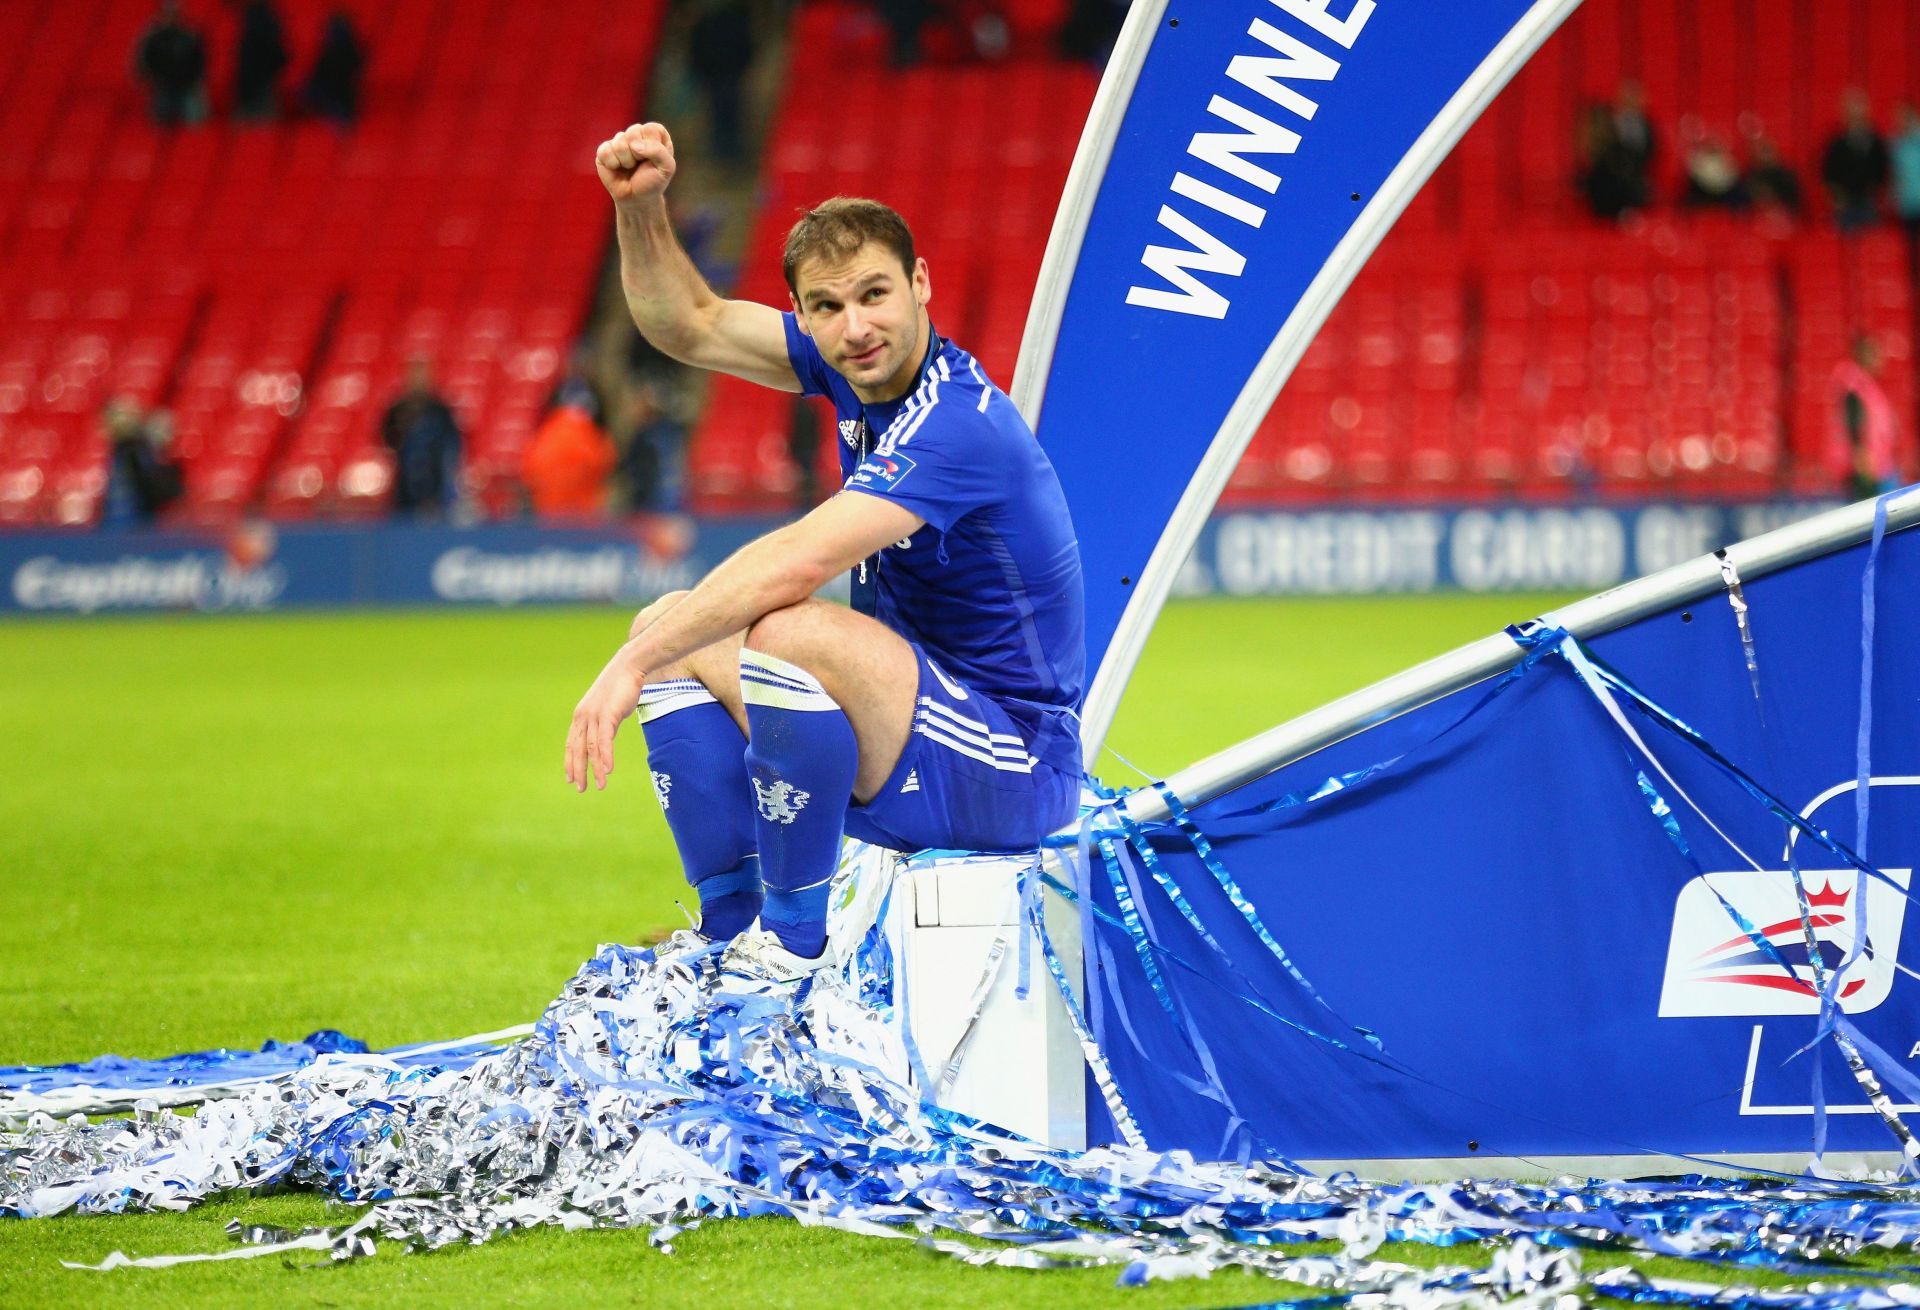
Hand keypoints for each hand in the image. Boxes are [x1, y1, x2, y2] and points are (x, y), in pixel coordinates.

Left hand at [565, 648, 647, 792]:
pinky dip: (605, 756)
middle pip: (578, 749)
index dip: (571, 762)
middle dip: (578, 771)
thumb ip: (605, 723)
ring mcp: (594, 716)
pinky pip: (604, 740)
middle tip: (580, 789)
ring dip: (595, 769)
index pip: (572, 743)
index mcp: (581, 715)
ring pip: (591, 748)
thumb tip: (607, 736)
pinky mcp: (607, 714)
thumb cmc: (621, 686)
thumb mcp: (609, 708)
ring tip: (600, 786)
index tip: (571, 778)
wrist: (629, 667)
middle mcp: (583, 717)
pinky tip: (607, 770)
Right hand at [595, 122, 675, 206]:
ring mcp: (619, 141)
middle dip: (638, 154)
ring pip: (619, 142)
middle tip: (639, 164)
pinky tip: (617, 168)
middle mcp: (637, 134)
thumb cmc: (653, 182)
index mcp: (654, 134)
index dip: (651, 146)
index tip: (653, 160)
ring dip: (626, 161)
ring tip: (629, 167)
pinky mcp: (605, 150)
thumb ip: (658, 151)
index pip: (651, 128)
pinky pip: (605, 151)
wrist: (636, 199)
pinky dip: (613, 164)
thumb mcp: (666, 168)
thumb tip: (634, 144)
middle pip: (633, 131)